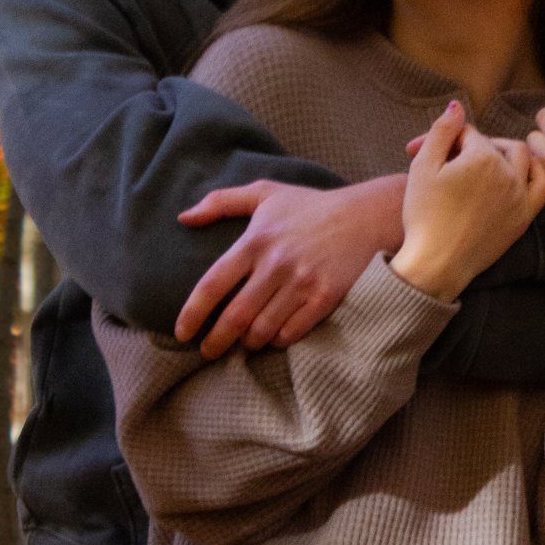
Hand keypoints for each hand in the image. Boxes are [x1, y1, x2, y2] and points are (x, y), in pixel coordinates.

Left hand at [174, 176, 406, 356]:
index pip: (213, 284)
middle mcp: (275, 264)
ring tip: (245, 341)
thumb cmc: (308, 206)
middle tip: (207, 351)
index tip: (181, 332)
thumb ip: (220, 202)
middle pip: (235, 316)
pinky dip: (278, 340)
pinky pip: (291, 333)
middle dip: (216, 341)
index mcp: (255, 241)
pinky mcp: (324, 298)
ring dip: (249, 342)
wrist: (363, 217)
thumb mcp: (264, 192)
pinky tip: (274, 336)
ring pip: (262, 330)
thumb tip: (184, 218)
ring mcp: (301, 283)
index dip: (192, 313)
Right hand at [391, 103, 544, 302]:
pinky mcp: (524, 217)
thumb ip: (442, 132)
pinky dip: (536, 172)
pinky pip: (542, 185)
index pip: (468, 134)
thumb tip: (458, 106)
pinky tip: (522, 172)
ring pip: (522, 158)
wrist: (437, 261)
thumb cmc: (425, 215)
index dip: (445, 140)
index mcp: (482, 157)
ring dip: (505, 152)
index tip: (423, 152)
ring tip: (485, 160)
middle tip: (450, 159)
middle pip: (494, 145)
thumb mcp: (422, 167)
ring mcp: (520, 195)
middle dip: (472, 145)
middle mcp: (508, 172)